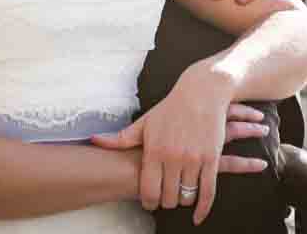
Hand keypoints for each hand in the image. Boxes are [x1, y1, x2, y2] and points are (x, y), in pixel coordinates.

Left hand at [91, 101, 268, 223]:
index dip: (148, 202)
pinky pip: (208, 192)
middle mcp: (174, 157)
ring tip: (179, 194)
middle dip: (165, 201)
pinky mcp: (211, 159)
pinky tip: (197, 216)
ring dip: (182, 200)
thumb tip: (94, 140)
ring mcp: (194, 159)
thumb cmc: (172, 107)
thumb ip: (120, 138)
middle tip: (165, 196)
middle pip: (168, 198)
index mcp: (154, 150)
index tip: (149, 202)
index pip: (148, 191)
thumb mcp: (144, 122)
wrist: (202, 92)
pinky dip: (203, 209)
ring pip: (186, 196)